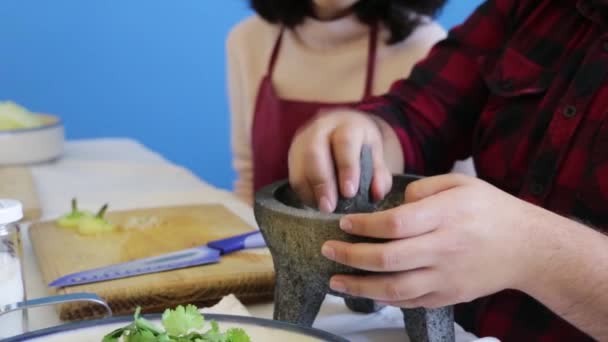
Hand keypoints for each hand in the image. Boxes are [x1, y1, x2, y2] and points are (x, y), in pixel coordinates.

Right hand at [288, 109, 393, 212]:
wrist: (343, 129)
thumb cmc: (361, 147)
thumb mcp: (376, 155)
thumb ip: (379, 174)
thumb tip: (377, 193)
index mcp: (347, 125)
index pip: (345, 142)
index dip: (347, 168)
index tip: (350, 192)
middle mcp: (322, 127)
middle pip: (314, 152)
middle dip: (321, 182)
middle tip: (329, 207)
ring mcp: (304, 138)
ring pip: (300, 164)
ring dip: (310, 189)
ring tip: (322, 208)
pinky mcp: (293, 152)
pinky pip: (294, 174)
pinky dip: (304, 192)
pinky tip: (316, 202)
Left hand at [321, 174, 544, 307]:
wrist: (528, 248)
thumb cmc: (491, 211)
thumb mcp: (461, 183)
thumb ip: (423, 190)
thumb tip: (393, 205)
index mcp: (446, 216)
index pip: (395, 223)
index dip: (364, 225)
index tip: (344, 223)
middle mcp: (444, 248)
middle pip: (388, 257)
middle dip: (350, 255)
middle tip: (327, 249)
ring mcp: (446, 277)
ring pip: (394, 288)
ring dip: (359, 286)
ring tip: (335, 280)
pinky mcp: (449, 296)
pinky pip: (409, 301)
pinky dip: (384, 298)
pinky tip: (367, 290)